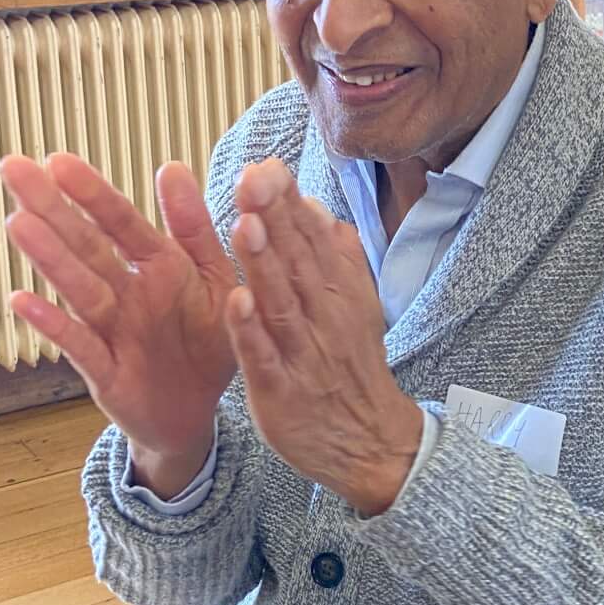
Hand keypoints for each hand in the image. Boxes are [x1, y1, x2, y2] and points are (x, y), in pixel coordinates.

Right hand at [0, 153, 238, 495]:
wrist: (203, 411)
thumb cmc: (206, 340)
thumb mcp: (214, 279)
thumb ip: (194, 229)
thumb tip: (171, 167)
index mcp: (157, 266)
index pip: (120, 221)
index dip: (92, 192)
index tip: (58, 160)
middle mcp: (126, 293)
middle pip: (86, 245)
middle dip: (51, 208)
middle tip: (12, 169)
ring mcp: (112, 331)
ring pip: (78, 288)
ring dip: (49, 257)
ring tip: (17, 223)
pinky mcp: (106, 373)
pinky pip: (79, 345)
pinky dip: (51, 325)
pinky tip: (20, 301)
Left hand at [227, 160, 423, 515]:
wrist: (367, 440)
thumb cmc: (348, 365)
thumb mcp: (353, 305)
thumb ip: (336, 257)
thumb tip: (320, 208)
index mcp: (337, 289)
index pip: (310, 237)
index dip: (288, 201)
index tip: (266, 165)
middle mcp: (322, 314)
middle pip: (295, 259)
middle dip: (273, 217)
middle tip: (251, 177)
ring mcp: (301, 351)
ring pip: (280, 301)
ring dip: (263, 263)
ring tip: (245, 224)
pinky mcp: (279, 389)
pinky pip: (263, 356)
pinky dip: (251, 330)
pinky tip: (236, 302)